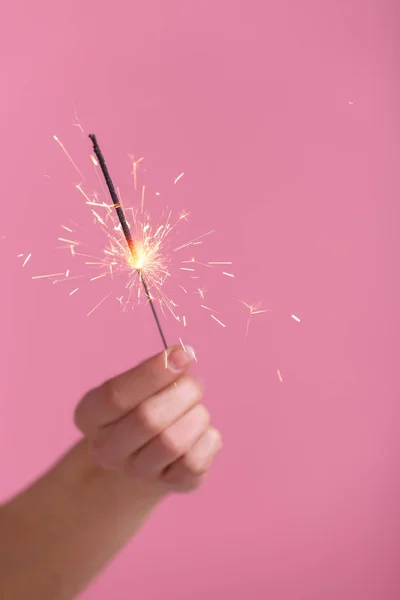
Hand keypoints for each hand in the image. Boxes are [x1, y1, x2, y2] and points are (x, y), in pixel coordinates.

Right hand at [74, 346, 221, 493]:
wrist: (143, 457)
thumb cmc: (140, 408)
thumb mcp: (134, 386)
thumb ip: (152, 372)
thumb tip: (182, 357)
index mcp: (90, 415)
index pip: (116, 394)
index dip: (153, 373)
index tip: (182, 354)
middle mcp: (107, 450)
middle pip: (148, 419)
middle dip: (182, 393)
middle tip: (194, 384)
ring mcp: (138, 473)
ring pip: (174, 442)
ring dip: (197, 416)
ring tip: (196, 409)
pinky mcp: (172, 485)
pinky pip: (195, 461)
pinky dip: (208, 438)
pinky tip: (201, 431)